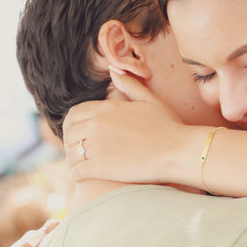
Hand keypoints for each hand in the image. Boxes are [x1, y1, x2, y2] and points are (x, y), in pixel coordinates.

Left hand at [63, 71, 185, 182]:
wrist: (177, 151)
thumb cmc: (168, 126)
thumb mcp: (150, 100)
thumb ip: (129, 85)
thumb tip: (113, 69)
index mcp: (106, 108)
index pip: (74, 114)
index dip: (72, 124)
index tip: (78, 132)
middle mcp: (96, 125)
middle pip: (69, 134)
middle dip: (72, 142)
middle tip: (79, 150)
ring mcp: (96, 147)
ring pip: (71, 153)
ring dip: (73, 159)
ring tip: (81, 165)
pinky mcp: (99, 168)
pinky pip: (75, 171)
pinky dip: (76, 174)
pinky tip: (83, 176)